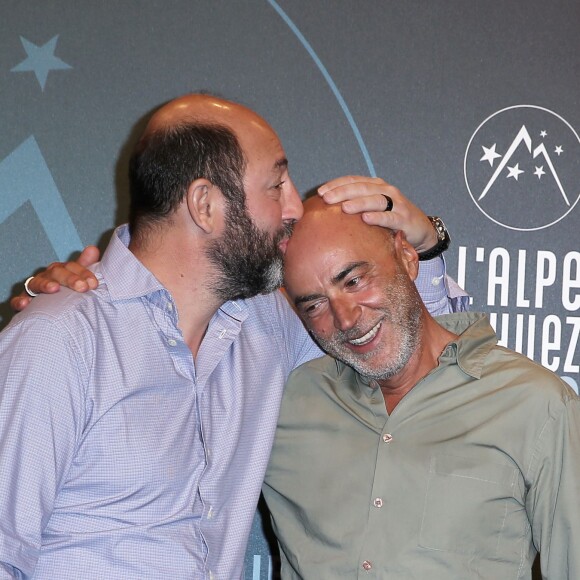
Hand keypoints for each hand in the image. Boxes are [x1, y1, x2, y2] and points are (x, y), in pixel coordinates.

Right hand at [10, 246, 100, 311]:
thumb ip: (85, 265)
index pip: (72, 266)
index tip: (93, 283)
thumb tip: (93, 248)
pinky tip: (25, 303)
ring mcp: (34, 287)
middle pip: (56, 272)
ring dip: (45, 285)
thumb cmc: (66, 290)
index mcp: (61, 270)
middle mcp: (47, 276)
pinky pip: (18, 299)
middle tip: (82, 287)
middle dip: (70, 278)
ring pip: (37, 283)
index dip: (83, 273)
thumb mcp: (77, 277)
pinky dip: (20, 300)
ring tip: (54, 289)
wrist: (49, 307)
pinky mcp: (23, 300)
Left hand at [318, 176, 437, 251]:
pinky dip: (378, 217)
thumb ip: (355, 207)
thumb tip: (326, 212)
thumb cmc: (391, 219)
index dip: (337, 184)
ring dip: (359, 203)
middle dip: (342, 192)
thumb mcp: (373, 209)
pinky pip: (389, 217)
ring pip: (375, 200)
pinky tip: (366, 219)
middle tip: (326, 198)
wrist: (421, 229)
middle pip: (362, 188)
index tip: (320, 192)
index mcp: (376, 186)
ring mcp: (397, 204)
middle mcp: (386, 191)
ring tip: (344, 207)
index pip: (354, 181)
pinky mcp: (404, 218)